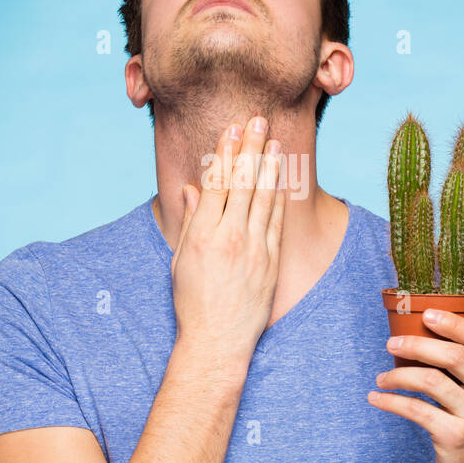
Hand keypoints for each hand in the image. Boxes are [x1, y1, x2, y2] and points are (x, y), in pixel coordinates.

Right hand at [170, 116, 285, 362]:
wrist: (218, 341)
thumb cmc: (193, 303)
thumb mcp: (181, 260)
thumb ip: (192, 221)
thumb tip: (193, 189)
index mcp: (203, 235)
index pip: (217, 183)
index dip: (226, 153)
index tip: (232, 130)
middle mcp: (230, 237)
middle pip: (243, 183)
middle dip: (251, 148)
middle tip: (258, 121)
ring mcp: (254, 249)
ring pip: (264, 197)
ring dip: (270, 165)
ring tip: (274, 141)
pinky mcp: (271, 261)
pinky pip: (276, 221)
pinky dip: (279, 196)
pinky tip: (282, 178)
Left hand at [367, 308, 463, 462]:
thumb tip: (424, 333)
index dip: (455, 323)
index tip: (428, 314)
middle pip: (454, 356)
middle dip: (417, 344)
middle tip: (391, 343)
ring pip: (430, 381)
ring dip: (398, 375)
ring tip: (381, 378)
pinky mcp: (454, 437)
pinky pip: (415, 409)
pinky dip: (391, 401)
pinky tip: (377, 399)